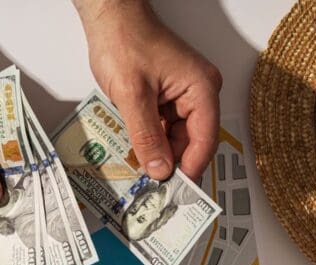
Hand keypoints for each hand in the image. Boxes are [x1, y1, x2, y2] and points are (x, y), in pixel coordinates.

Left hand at [76, 0, 220, 180]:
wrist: (110, 19)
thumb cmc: (125, 42)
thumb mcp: (132, 95)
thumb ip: (146, 136)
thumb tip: (160, 170)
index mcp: (201, 89)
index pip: (204, 140)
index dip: (189, 169)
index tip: (174, 193)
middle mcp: (198, 93)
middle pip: (191, 143)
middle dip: (172, 166)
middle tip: (153, 191)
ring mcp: (182, 97)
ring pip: (175, 139)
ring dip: (158, 155)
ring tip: (141, 177)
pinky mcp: (166, 99)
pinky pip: (162, 129)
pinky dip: (150, 143)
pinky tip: (137, 157)